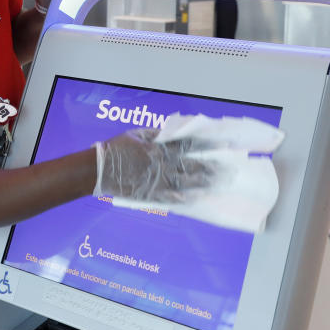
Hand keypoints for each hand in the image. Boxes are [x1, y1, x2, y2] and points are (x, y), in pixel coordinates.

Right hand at [93, 128, 215, 204]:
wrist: (99, 169)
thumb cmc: (116, 149)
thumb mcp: (136, 134)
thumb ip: (157, 134)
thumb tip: (175, 131)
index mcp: (159, 146)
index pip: (189, 145)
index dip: (208, 146)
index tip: (225, 146)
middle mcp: (162, 162)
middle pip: (192, 165)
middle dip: (211, 167)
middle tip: (229, 170)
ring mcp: (157, 179)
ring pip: (185, 181)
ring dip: (203, 183)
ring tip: (218, 184)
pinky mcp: (150, 192)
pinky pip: (170, 196)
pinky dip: (184, 197)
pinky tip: (196, 198)